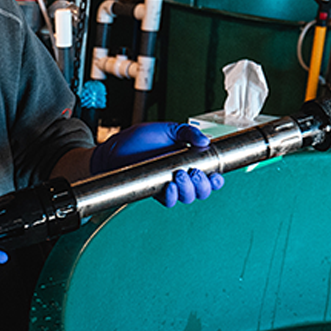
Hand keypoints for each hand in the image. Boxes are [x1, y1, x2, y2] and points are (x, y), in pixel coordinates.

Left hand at [89, 122, 223, 206]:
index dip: (217, 178)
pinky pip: (170, 201)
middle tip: (194, 173)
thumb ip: (187, 132)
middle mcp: (181, 174)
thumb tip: (205, 140)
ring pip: (189, 197)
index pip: (210, 173)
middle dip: (204, 184)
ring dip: (189, 190)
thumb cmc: (138, 139)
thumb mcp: (167, 129)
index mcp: (189, 159)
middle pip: (203, 190)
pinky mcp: (156, 191)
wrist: (114, 150)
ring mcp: (169, 184)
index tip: (216, 174)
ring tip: (179, 176)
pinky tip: (169, 186)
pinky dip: (172, 196)